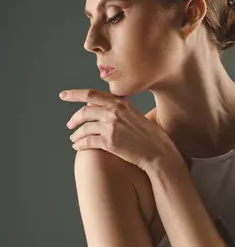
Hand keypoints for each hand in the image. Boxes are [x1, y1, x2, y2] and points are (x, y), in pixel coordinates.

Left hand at [60, 88, 175, 171]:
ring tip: (74, 139)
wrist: (159, 152)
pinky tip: (78, 147)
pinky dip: (80, 144)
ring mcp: (111, 126)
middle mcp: (114, 112)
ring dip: (76, 134)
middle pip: (85, 111)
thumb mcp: (136, 115)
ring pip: (85, 128)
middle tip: (69, 124)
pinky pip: (88, 141)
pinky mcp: (110, 142)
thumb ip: (121, 109)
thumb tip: (106, 107)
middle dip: (74, 118)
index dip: (74, 94)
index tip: (63, 95)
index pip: (92, 94)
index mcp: (120, 103)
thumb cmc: (151, 136)